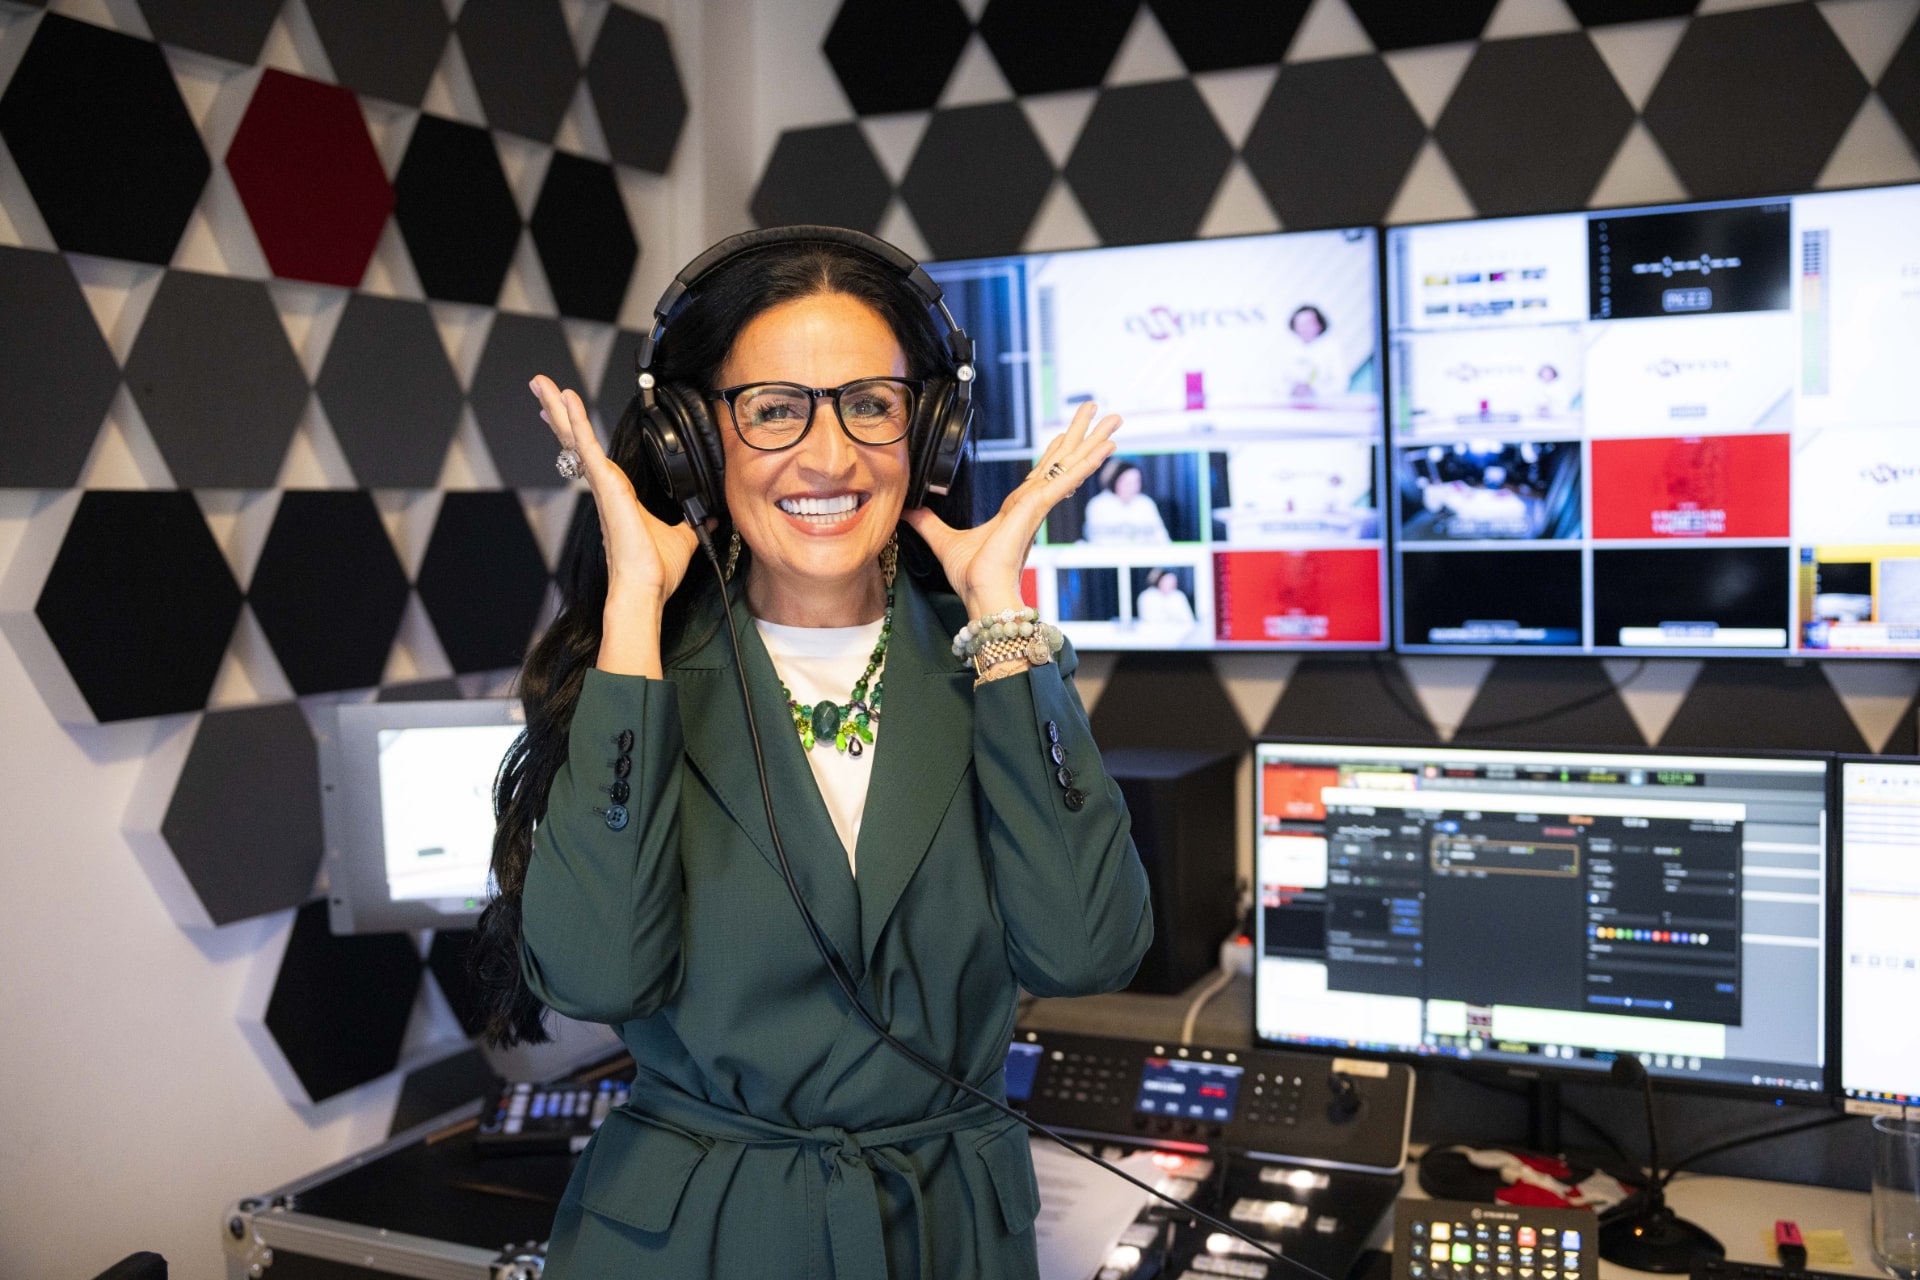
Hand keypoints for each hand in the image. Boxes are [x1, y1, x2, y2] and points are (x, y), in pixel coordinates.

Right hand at [530, 375, 699, 675]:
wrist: (645, 588)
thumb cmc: (655, 571)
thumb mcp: (683, 537)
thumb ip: (694, 522)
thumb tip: (709, 514)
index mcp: (617, 496)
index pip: (593, 456)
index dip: (578, 434)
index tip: (566, 415)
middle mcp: (603, 488)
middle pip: (574, 441)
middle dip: (557, 414)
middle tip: (541, 388)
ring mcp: (601, 486)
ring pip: (574, 438)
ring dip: (558, 409)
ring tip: (541, 383)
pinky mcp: (604, 486)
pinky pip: (587, 447)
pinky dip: (576, 422)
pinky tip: (566, 400)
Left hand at [903, 399, 1119, 618]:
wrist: (982, 594)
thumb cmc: (972, 578)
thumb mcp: (943, 540)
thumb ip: (927, 522)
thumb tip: (909, 509)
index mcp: (1017, 509)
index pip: (1040, 472)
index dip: (1054, 452)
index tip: (1066, 434)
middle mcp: (1033, 504)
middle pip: (1062, 460)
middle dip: (1081, 435)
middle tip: (1102, 410)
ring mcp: (1039, 505)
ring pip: (1071, 465)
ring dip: (1093, 441)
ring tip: (1115, 419)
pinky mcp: (1038, 509)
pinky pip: (1066, 480)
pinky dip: (1086, 464)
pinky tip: (1104, 449)